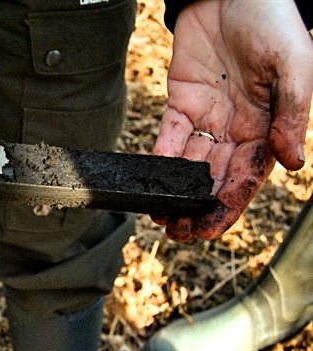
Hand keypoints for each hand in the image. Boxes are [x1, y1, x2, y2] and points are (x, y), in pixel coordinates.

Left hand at [153, 0, 312, 241]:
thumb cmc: (273, 22)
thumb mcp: (294, 66)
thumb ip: (291, 114)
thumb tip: (294, 163)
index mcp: (267, 126)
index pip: (247, 176)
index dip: (228, 205)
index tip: (208, 231)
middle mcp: (236, 128)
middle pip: (214, 178)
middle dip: (197, 207)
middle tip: (177, 234)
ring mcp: (208, 117)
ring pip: (189, 164)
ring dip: (175, 192)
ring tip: (161, 218)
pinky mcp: (181, 102)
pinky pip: (168, 136)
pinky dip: (159, 161)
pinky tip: (150, 183)